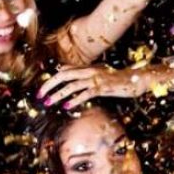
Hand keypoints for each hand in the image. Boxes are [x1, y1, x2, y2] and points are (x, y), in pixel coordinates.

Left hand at [37, 65, 158, 108]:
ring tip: (48, 102)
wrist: (134, 80)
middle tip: (39, 95)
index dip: (52, 80)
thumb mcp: (98, 74)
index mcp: (87, 68)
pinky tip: (66, 106)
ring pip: (71, 85)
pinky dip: (74, 100)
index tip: (42, 90)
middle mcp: (89, 71)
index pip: (64, 71)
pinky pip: (85, 94)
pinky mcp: (102, 87)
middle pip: (64, 76)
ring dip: (58, 94)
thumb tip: (62, 70)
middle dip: (49, 85)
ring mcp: (95, 79)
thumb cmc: (117, 80)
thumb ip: (81, 73)